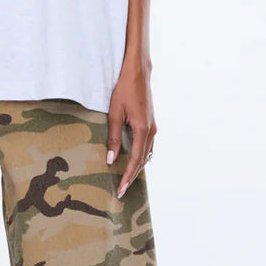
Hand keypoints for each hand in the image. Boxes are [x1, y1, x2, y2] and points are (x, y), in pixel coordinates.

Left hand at [106, 67, 155, 199]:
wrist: (137, 73)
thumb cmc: (124, 90)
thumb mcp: (114, 114)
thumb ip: (114, 138)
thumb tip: (111, 160)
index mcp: (143, 130)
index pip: (136, 160)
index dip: (127, 176)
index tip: (121, 189)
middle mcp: (151, 131)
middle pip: (143, 161)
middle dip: (132, 177)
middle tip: (122, 191)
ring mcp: (153, 127)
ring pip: (146, 155)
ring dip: (137, 168)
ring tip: (126, 180)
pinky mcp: (150, 124)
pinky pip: (147, 146)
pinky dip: (141, 157)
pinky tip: (133, 162)